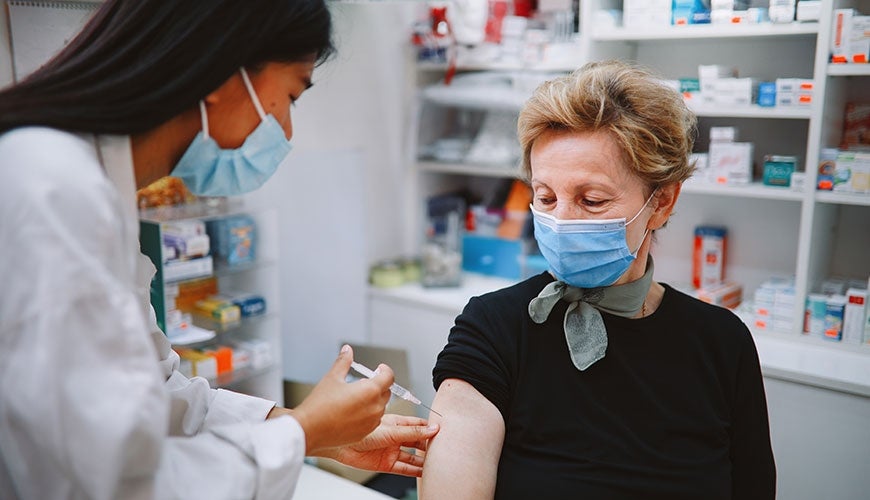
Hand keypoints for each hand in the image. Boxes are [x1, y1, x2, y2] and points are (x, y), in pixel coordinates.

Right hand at [269, 345, 393, 452]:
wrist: (309, 430)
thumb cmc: (320, 405)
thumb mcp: (332, 377)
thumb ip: (343, 361)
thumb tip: (347, 350)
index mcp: (370, 391)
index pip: (389, 377)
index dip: (385, 370)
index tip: (379, 368)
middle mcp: (375, 407)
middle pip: (386, 392)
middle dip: (378, 385)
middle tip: (363, 382)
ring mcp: (371, 422)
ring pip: (380, 407)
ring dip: (373, 400)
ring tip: (355, 397)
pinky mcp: (365, 433)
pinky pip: (373, 420)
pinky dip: (368, 414)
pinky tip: (352, 412)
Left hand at [313, 414, 439, 476]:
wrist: (339, 444)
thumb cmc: (358, 430)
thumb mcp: (391, 429)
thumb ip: (412, 431)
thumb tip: (432, 429)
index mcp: (396, 423)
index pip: (418, 424)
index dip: (430, 427)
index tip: (443, 430)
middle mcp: (395, 437)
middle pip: (417, 441)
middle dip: (429, 444)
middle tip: (443, 448)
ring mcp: (391, 451)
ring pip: (412, 456)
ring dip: (423, 459)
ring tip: (437, 462)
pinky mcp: (386, 464)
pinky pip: (404, 468)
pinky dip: (414, 471)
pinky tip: (424, 472)